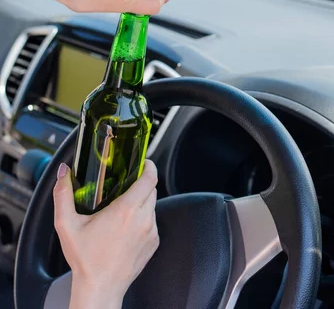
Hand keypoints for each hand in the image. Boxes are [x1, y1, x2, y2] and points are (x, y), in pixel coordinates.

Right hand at [53, 160, 159, 308]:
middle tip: (126, 184)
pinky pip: (152, 221)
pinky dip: (142, 218)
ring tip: (121, 209)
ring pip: (152, 205)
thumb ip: (63, 195)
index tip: (143, 161)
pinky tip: (125, 227)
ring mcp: (151, 231)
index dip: (149, 166)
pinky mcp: (154, 242)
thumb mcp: (66, 225)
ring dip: (141, 202)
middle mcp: (143, 219)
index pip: (150, 178)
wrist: (101, 287)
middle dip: (141, 183)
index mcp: (125, 211)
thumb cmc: (86, 259)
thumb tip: (64, 173)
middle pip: (152, 189)